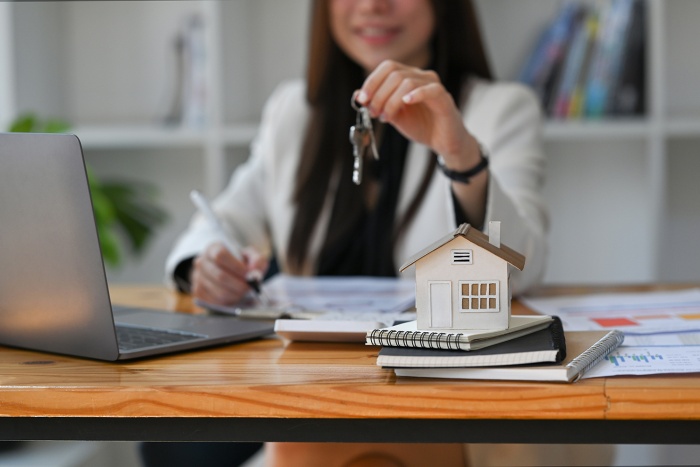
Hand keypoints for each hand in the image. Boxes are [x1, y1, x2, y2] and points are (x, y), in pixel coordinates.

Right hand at [190, 242, 267, 305]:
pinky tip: (234, 295)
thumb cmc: (240, 263)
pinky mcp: (199, 292)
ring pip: (218, 292)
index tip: (248, 274)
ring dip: (236, 294)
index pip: (220, 256)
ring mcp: (197, 278)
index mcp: (212, 249)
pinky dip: (228, 302)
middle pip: (220, 276)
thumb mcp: (251, 256)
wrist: (228, 271)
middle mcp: (201, 262)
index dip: (236, 267)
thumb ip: (257, 260)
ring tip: (243, 291)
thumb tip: (254, 270)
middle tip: (250, 287)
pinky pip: (215, 302)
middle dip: (239, 285)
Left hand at [355, 59, 478, 169]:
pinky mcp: (444, 98)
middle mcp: (421, 77)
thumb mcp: (393, 116)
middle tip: (374, 113)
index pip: (387, 67)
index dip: (372, 81)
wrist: (443, 142)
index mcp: (408, 77)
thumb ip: (378, 104)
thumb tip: (357, 95)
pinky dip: (416, 94)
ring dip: (391, 100)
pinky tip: (406, 102)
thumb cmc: (421, 126)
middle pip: (394, 73)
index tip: (362, 100)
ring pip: (407, 82)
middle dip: (379, 94)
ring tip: (387, 117)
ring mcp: (433, 86)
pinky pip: (430, 90)